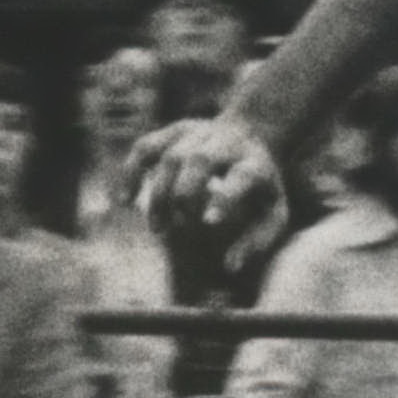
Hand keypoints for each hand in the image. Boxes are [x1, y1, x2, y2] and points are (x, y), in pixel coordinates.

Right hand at [132, 111, 286, 246]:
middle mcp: (227, 142)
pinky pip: (144, 147)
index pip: (242, 175)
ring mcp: (198, 132)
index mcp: (255, 163)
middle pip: (199, 161)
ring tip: (157, 228)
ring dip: (159, 194)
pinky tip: (124, 201)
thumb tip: (231, 266)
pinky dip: (131, 173)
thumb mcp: (273, 213)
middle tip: (174, 228)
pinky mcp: (173, 130)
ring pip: (170, 156)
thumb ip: (257, 240)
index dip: (224, 197)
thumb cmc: (261, 186)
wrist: (252, 134)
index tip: (208, 222)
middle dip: (183, 195)